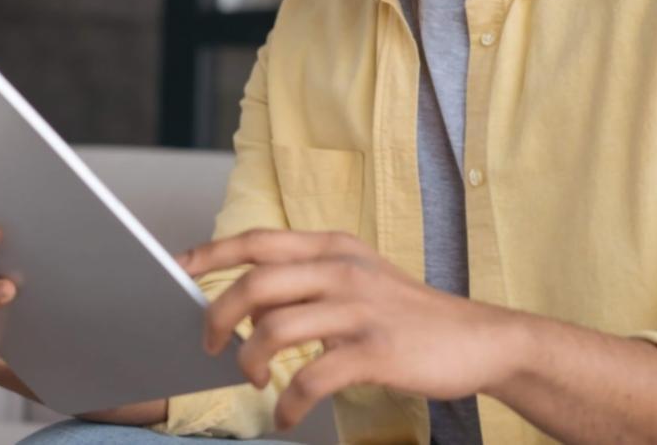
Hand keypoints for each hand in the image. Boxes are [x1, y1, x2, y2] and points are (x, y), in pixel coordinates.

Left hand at [175, 229, 514, 430]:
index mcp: (334, 247)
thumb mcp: (359, 279)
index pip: (258, 240)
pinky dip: (288, 404)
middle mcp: (342, 270)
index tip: (177, 269)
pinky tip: (286, 416)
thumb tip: (247, 305)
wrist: (479, 339)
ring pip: (275, 330)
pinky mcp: (376, 351)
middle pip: (255, 284)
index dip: (212, 253)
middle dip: (219, 318)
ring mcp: (360, 309)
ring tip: (254, 382)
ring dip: (251, 363)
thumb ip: (309, 282)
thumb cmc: (408, 315)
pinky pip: (311, 379)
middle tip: (211, 346)